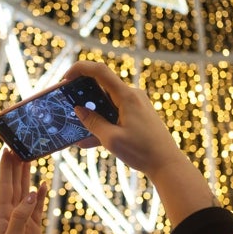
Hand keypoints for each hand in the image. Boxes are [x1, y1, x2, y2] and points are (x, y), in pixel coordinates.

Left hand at [0, 149, 46, 233]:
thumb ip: (21, 216)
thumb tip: (30, 193)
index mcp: (2, 215)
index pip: (4, 185)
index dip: (6, 167)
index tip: (7, 149)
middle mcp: (11, 214)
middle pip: (14, 184)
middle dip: (16, 165)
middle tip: (20, 146)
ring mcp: (22, 220)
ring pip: (25, 192)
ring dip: (27, 175)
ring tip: (30, 158)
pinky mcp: (32, 228)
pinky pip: (36, 207)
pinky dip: (39, 195)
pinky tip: (41, 184)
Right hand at [64, 61, 215, 226]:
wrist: (167, 164)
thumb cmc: (142, 151)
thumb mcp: (112, 138)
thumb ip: (93, 122)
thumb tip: (78, 110)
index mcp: (126, 96)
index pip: (100, 71)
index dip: (80, 69)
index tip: (65, 79)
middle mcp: (131, 96)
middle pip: (101, 87)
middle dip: (82, 95)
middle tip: (67, 105)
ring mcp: (135, 106)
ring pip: (106, 103)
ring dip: (91, 114)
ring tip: (75, 128)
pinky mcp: (136, 116)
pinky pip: (114, 115)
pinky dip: (101, 124)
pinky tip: (86, 142)